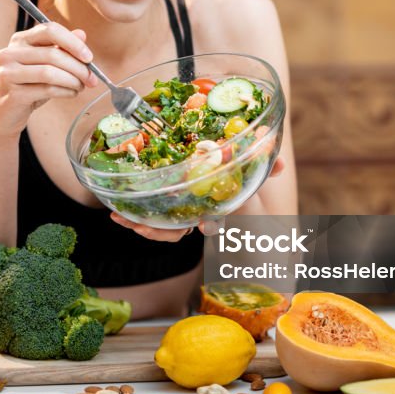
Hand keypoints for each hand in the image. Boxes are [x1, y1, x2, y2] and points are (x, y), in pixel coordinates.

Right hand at [0, 22, 97, 136]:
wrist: (3, 115)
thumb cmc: (27, 87)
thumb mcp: (45, 65)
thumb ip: (61, 48)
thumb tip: (82, 34)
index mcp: (19, 40)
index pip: (50, 30)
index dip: (73, 42)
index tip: (88, 57)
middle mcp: (10, 53)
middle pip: (53, 54)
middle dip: (78, 67)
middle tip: (92, 79)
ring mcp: (8, 73)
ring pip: (50, 72)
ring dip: (73, 80)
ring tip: (81, 87)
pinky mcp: (12, 93)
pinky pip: (47, 89)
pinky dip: (65, 92)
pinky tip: (71, 93)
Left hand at [110, 157, 286, 240]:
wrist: (215, 160)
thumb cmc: (230, 169)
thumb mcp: (245, 165)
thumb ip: (264, 164)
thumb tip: (280, 162)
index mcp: (211, 205)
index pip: (212, 221)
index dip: (210, 226)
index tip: (206, 226)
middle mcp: (192, 213)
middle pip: (176, 231)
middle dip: (157, 232)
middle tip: (142, 228)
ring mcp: (174, 211)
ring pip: (155, 228)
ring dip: (137, 225)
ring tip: (120, 218)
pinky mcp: (156, 202)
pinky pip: (143, 214)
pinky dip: (128, 214)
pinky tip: (114, 209)